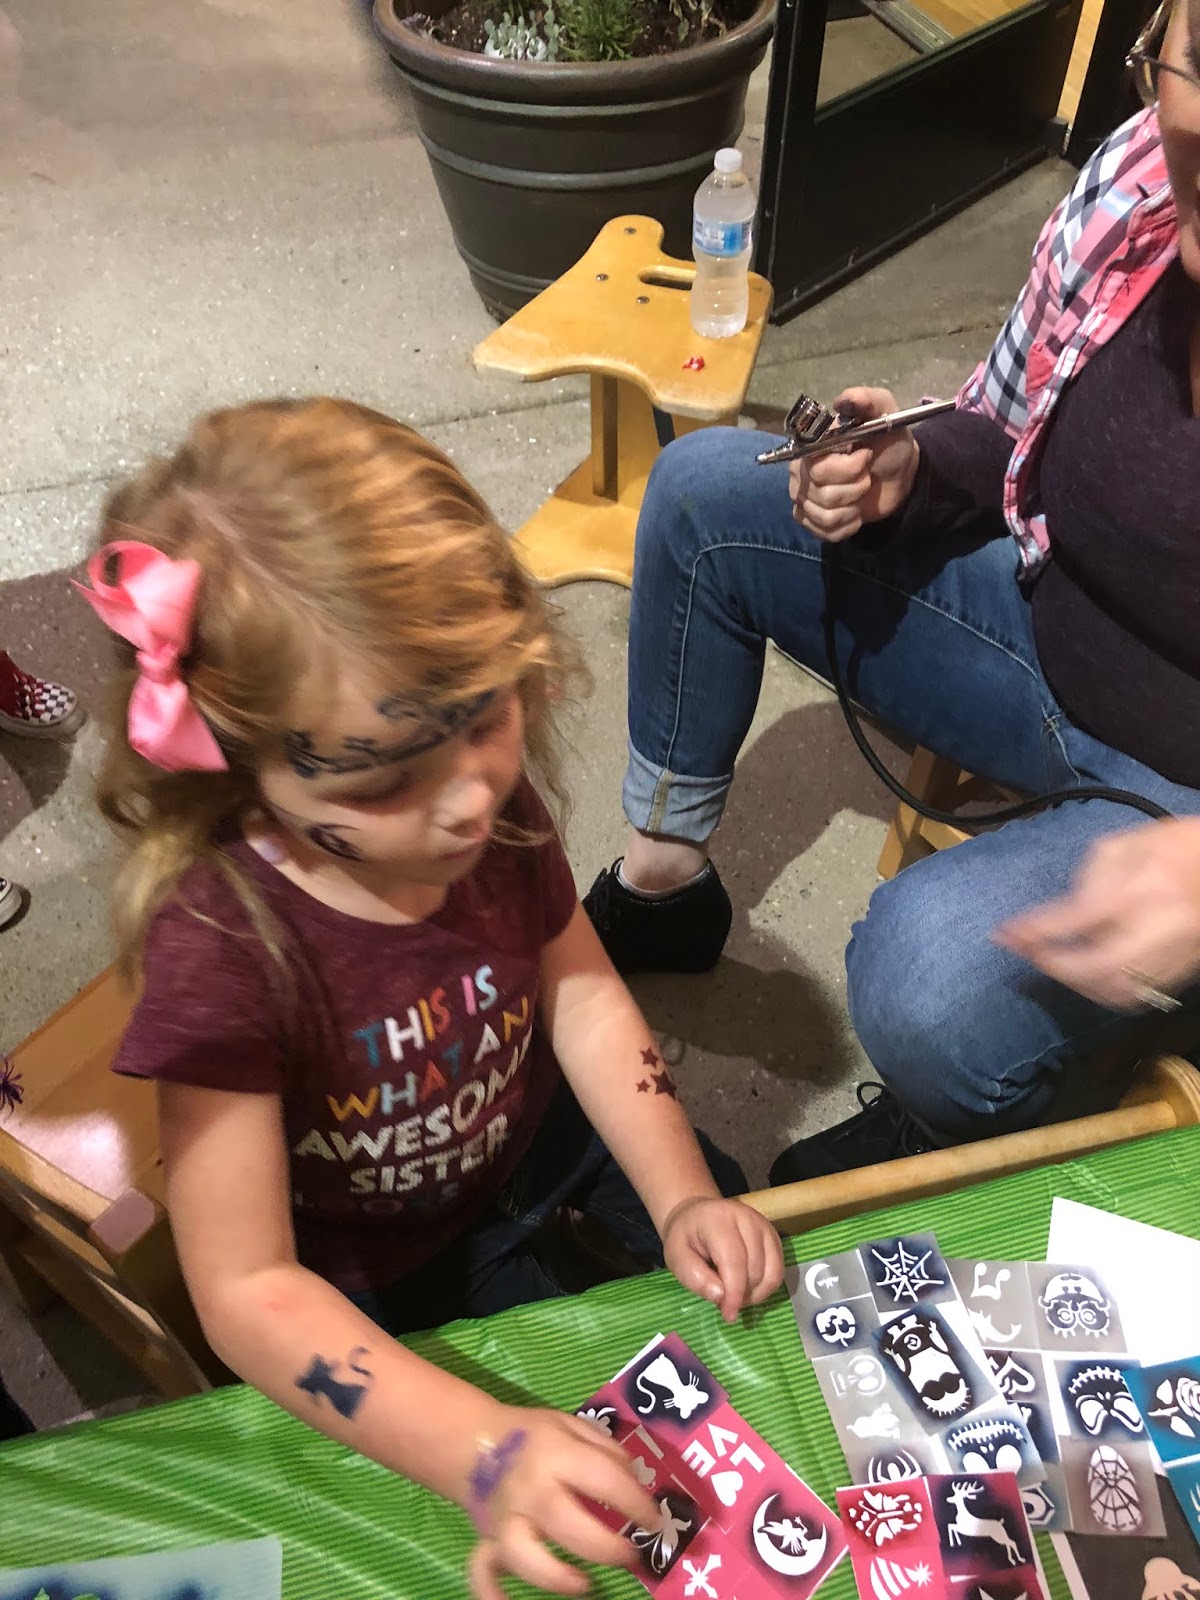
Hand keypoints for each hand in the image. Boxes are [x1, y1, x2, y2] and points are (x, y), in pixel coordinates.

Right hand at [467, 1407, 658, 1599]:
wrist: (473, 1442)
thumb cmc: (532, 1436)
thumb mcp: (571, 1426)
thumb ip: (606, 1450)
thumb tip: (637, 1481)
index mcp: (555, 1455)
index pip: (602, 1479)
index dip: (636, 1503)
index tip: (656, 1521)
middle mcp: (529, 1489)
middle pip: (565, 1522)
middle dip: (605, 1546)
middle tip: (632, 1555)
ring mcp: (504, 1518)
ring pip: (522, 1554)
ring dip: (555, 1576)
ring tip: (586, 1585)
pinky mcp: (487, 1540)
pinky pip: (481, 1571)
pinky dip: (493, 1594)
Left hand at [661, 1196, 783, 1323]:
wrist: (698, 1214)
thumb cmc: (686, 1237)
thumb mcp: (676, 1256)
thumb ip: (694, 1277)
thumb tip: (721, 1298)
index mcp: (719, 1220)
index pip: (734, 1261)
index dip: (734, 1293)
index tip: (728, 1315)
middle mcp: (748, 1219)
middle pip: (755, 1270)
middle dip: (741, 1295)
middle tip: (722, 1300)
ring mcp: (765, 1227)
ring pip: (772, 1273)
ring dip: (755, 1294)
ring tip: (734, 1294)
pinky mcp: (774, 1237)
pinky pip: (778, 1271)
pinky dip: (765, 1288)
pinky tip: (747, 1287)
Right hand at [788, 386, 919, 540]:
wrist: (899, 474)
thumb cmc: (888, 442)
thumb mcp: (885, 414)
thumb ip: (867, 400)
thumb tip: (843, 400)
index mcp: (811, 448)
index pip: (817, 467)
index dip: (846, 468)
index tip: (865, 456)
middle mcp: (800, 473)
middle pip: (821, 492)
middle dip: (855, 486)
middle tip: (867, 476)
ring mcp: (804, 499)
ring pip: (824, 514)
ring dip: (853, 506)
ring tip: (861, 493)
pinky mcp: (813, 521)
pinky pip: (825, 532)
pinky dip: (848, 525)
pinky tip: (855, 512)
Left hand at [995, 818, 1199, 1008]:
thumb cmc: (1170, 846)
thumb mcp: (1123, 845)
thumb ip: (1087, 878)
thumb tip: (1059, 913)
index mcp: (1142, 888)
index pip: (1079, 918)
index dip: (1036, 931)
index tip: (1003, 934)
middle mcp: (1159, 927)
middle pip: (1097, 968)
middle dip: (1054, 966)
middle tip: (1025, 952)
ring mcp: (1174, 955)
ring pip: (1117, 991)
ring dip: (1076, 984)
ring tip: (1050, 963)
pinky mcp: (1182, 971)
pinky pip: (1138, 997)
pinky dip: (1103, 992)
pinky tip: (1083, 977)